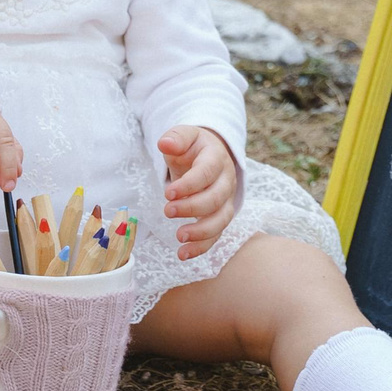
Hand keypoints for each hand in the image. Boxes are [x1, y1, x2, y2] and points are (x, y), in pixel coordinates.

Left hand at [158, 126, 239, 259]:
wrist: (209, 155)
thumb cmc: (193, 148)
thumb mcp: (184, 136)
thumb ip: (176, 137)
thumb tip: (165, 143)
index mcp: (217, 158)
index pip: (207, 172)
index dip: (189, 184)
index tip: (168, 192)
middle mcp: (226, 181)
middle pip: (216, 198)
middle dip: (192, 208)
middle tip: (167, 211)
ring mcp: (226, 201)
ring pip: (221, 220)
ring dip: (201, 231)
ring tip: (179, 237)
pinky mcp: (221, 217)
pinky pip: (216, 235)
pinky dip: (201, 247)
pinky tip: (183, 254)